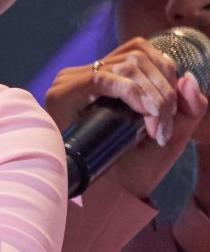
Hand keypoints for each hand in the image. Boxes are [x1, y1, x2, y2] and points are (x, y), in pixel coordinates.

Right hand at [45, 41, 206, 198]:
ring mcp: (71, 82)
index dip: (165, 71)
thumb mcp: (172, 135)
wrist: (106, 199)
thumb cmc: (134, 171)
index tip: (171, 109)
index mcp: (107, 79)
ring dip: (151, 93)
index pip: (139, 52)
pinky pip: (105, 79)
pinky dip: (133, 94)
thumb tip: (189, 78)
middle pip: (137, 55)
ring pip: (126, 65)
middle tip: (164, 124)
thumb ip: (189, 108)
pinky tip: (143, 115)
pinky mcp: (63, 94)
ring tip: (154, 125)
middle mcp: (86, 75)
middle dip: (162, 87)